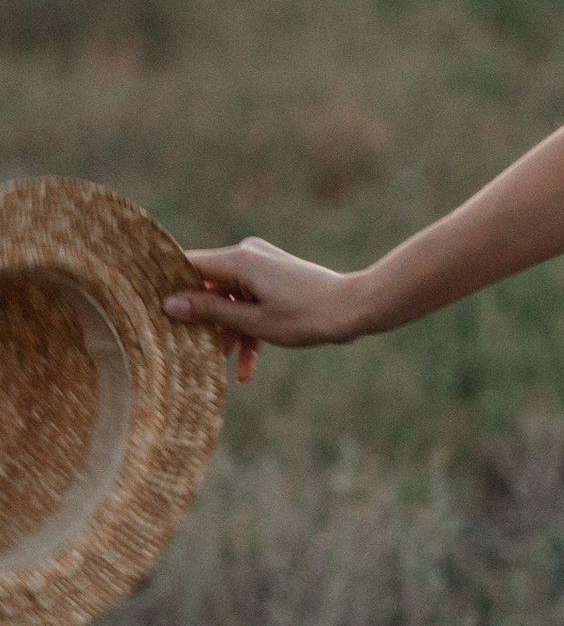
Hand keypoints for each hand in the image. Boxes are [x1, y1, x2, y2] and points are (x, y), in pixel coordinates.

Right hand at [164, 238, 366, 378]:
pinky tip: (247, 370)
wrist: (354, 310)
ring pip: (230, 301)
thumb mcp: (253, 321)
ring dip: (228, 332)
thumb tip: (170, 304)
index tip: (147, 303)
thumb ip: (210, 311)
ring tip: (224, 366)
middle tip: (184, 347)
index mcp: (238, 260)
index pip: (188, 264)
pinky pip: (251, 303)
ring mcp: (262, 267)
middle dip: (202, 319)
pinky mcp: (275, 280)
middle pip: (209, 286)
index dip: (167, 283)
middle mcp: (247, 256)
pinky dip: (249, 329)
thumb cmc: (306, 316)